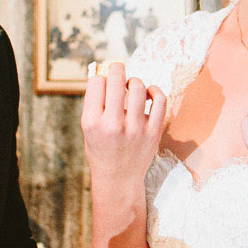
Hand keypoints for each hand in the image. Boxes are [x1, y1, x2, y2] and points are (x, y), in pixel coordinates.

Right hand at [81, 62, 167, 190]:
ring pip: (138, 86)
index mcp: (92, 122)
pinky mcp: (153, 132)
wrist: (118, 180)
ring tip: (131, 87)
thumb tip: (105, 71)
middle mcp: (112, 125)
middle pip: (116, 79)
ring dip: (134, 81)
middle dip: (116, 68)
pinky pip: (159, 99)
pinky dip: (154, 91)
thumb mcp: (88, 127)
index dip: (100, 78)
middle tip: (117, 68)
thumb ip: (94, 102)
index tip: (103, 82)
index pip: (96, 82)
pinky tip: (148, 93)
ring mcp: (135, 129)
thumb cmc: (101, 149)